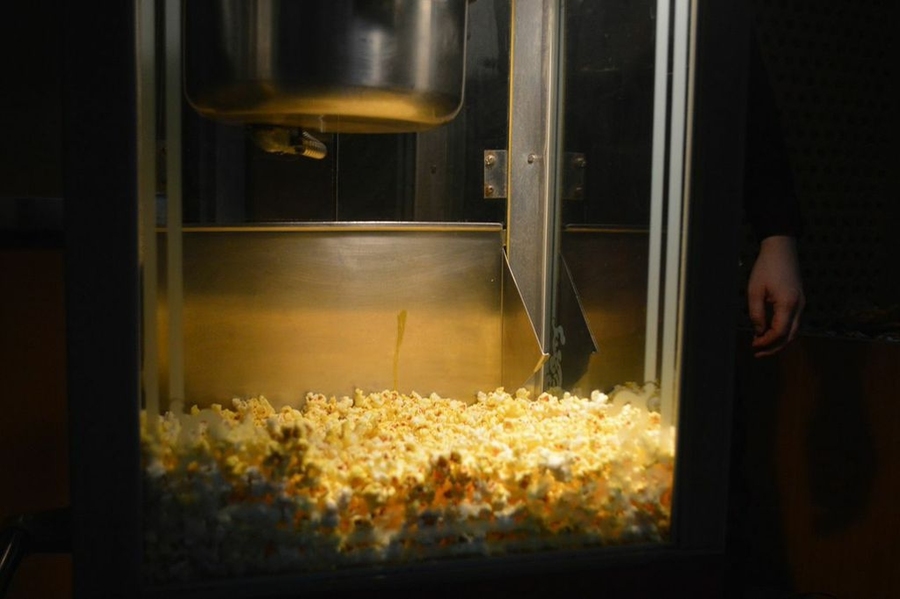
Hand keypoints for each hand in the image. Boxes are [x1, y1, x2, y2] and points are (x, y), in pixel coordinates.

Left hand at [747, 235, 804, 356]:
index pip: (780, 332)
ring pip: (793, 331)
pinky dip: (782, 331)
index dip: (767, 342)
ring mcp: (801, 304)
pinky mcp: (799, 301)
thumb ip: (756, 314)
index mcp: (788, 304)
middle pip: (790, 336)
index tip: (753, 345)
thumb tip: (759, 332)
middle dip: (774, 347)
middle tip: (757, 353)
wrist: (781, 249)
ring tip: (761, 346)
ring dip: (778, 341)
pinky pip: (793, 322)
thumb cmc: (766, 268)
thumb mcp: (755, 291)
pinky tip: (768, 333)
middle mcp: (799, 306)